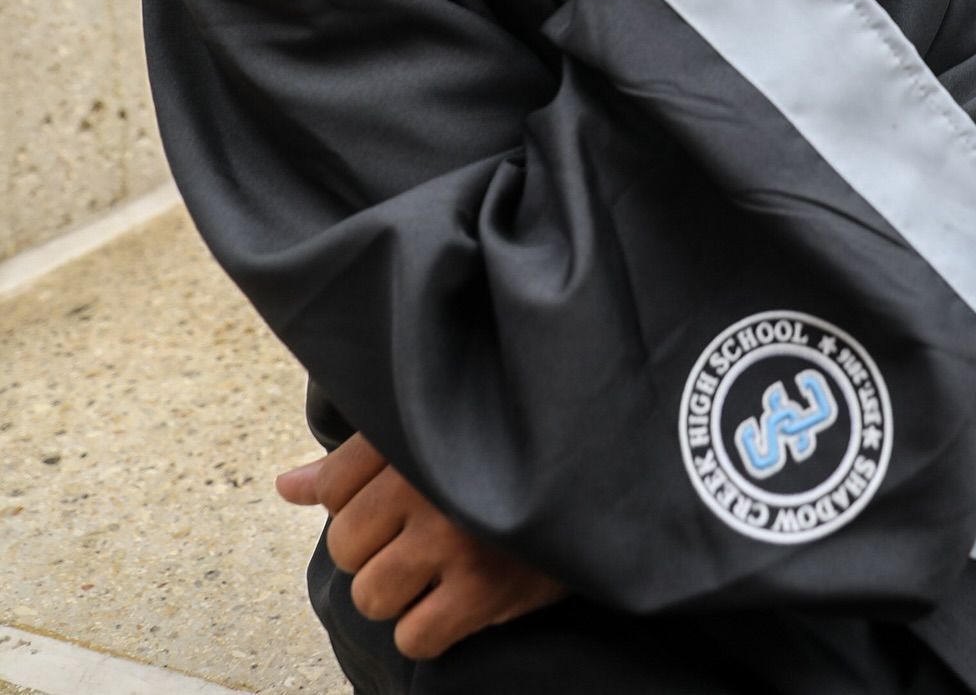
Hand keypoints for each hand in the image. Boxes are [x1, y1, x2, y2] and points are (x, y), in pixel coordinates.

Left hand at [276, 433, 567, 659]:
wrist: (594, 483)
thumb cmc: (497, 463)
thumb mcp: (426, 445)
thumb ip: (354, 465)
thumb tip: (284, 485)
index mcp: (414, 435)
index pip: (331, 486)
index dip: (356, 503)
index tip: (400, 501)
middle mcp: (428, 481)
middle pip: (344, 545)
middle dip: (375, 549)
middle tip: (424, 536)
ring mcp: (453, 537)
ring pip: (370, 596)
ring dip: (400, 593)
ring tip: (440, 567)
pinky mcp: (482, 588)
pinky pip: (413, 637)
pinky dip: (430, 630)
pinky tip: (458, 598)